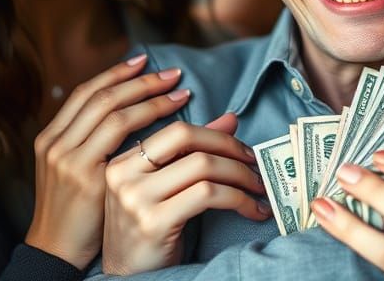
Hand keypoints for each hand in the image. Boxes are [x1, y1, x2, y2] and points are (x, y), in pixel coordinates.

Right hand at [25, 55, 187, 268]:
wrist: (56, 253)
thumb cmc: (75, 214)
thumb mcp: (78, 172)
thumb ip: (96, 143)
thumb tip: (137, 113)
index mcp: (51, 138)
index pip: (85, 93)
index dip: (116, 73)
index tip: (144, 59)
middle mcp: (57, 144)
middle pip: (102, 97)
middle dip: (140, 80)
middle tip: (173, 73)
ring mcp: (70, 161)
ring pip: (114, 113)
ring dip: (152, 98)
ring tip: (180, 92)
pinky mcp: (89, 179)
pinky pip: (125, 139)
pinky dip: (151, 123)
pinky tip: (173, 123)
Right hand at [101, 113, 270, 274]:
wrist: (126, 276)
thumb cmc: (149, 230)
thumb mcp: (165, 187)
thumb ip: (192, 152)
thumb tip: (230, 119)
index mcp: (124, 161)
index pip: (179, 131)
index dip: (218, 135)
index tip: (243, 150)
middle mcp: (124, 175)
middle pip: (191, 141)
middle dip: (232, 149)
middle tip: (255, 166)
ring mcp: (136, 199)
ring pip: (204, 167)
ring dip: (242, 176)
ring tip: (258, 190)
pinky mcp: (154, 222)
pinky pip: (209, 195)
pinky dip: (239, 199)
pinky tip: (252, 210)